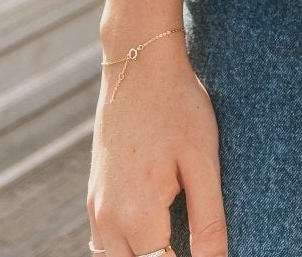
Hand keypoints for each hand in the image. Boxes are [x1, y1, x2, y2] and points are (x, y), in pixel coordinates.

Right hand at [88, 37, 226, 256]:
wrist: (139, 62)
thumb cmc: (177, 106)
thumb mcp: (203, 160)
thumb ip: (208, 220)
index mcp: (138, 215)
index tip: (206, 252)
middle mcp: (108, 218)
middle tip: (189, 244)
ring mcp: (96, 205)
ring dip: (141, 255)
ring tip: (173, 241)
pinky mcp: (93, 192)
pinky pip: (103, 240)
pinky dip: (125, 246)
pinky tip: (151, 232)